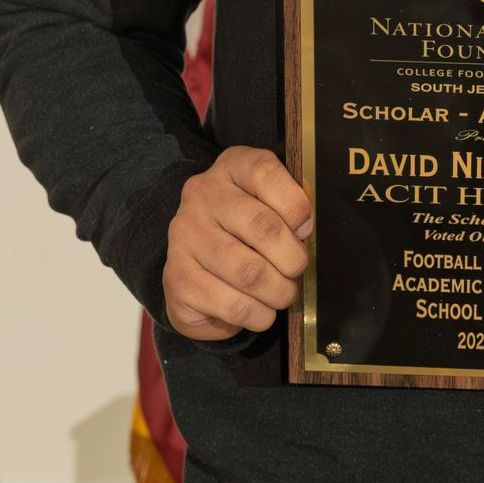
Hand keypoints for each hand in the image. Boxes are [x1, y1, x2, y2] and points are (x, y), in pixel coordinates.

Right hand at [162, 147, 313, 340]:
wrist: (197, 275)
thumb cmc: (247, 236)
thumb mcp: (272, 207)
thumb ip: (293, 207)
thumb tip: (306, 226)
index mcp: (231, 167)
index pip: (265, 172)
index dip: (296, 205)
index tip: (305, 230)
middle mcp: (201, 195)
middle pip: (263, 227)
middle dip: (293, 259)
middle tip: (296, 271)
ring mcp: (184, 235)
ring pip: (250, 272)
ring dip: (279, 292)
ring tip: (282, 294)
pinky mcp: (177, 278)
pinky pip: (234, 305)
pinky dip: (259, 315)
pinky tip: (260, 311)